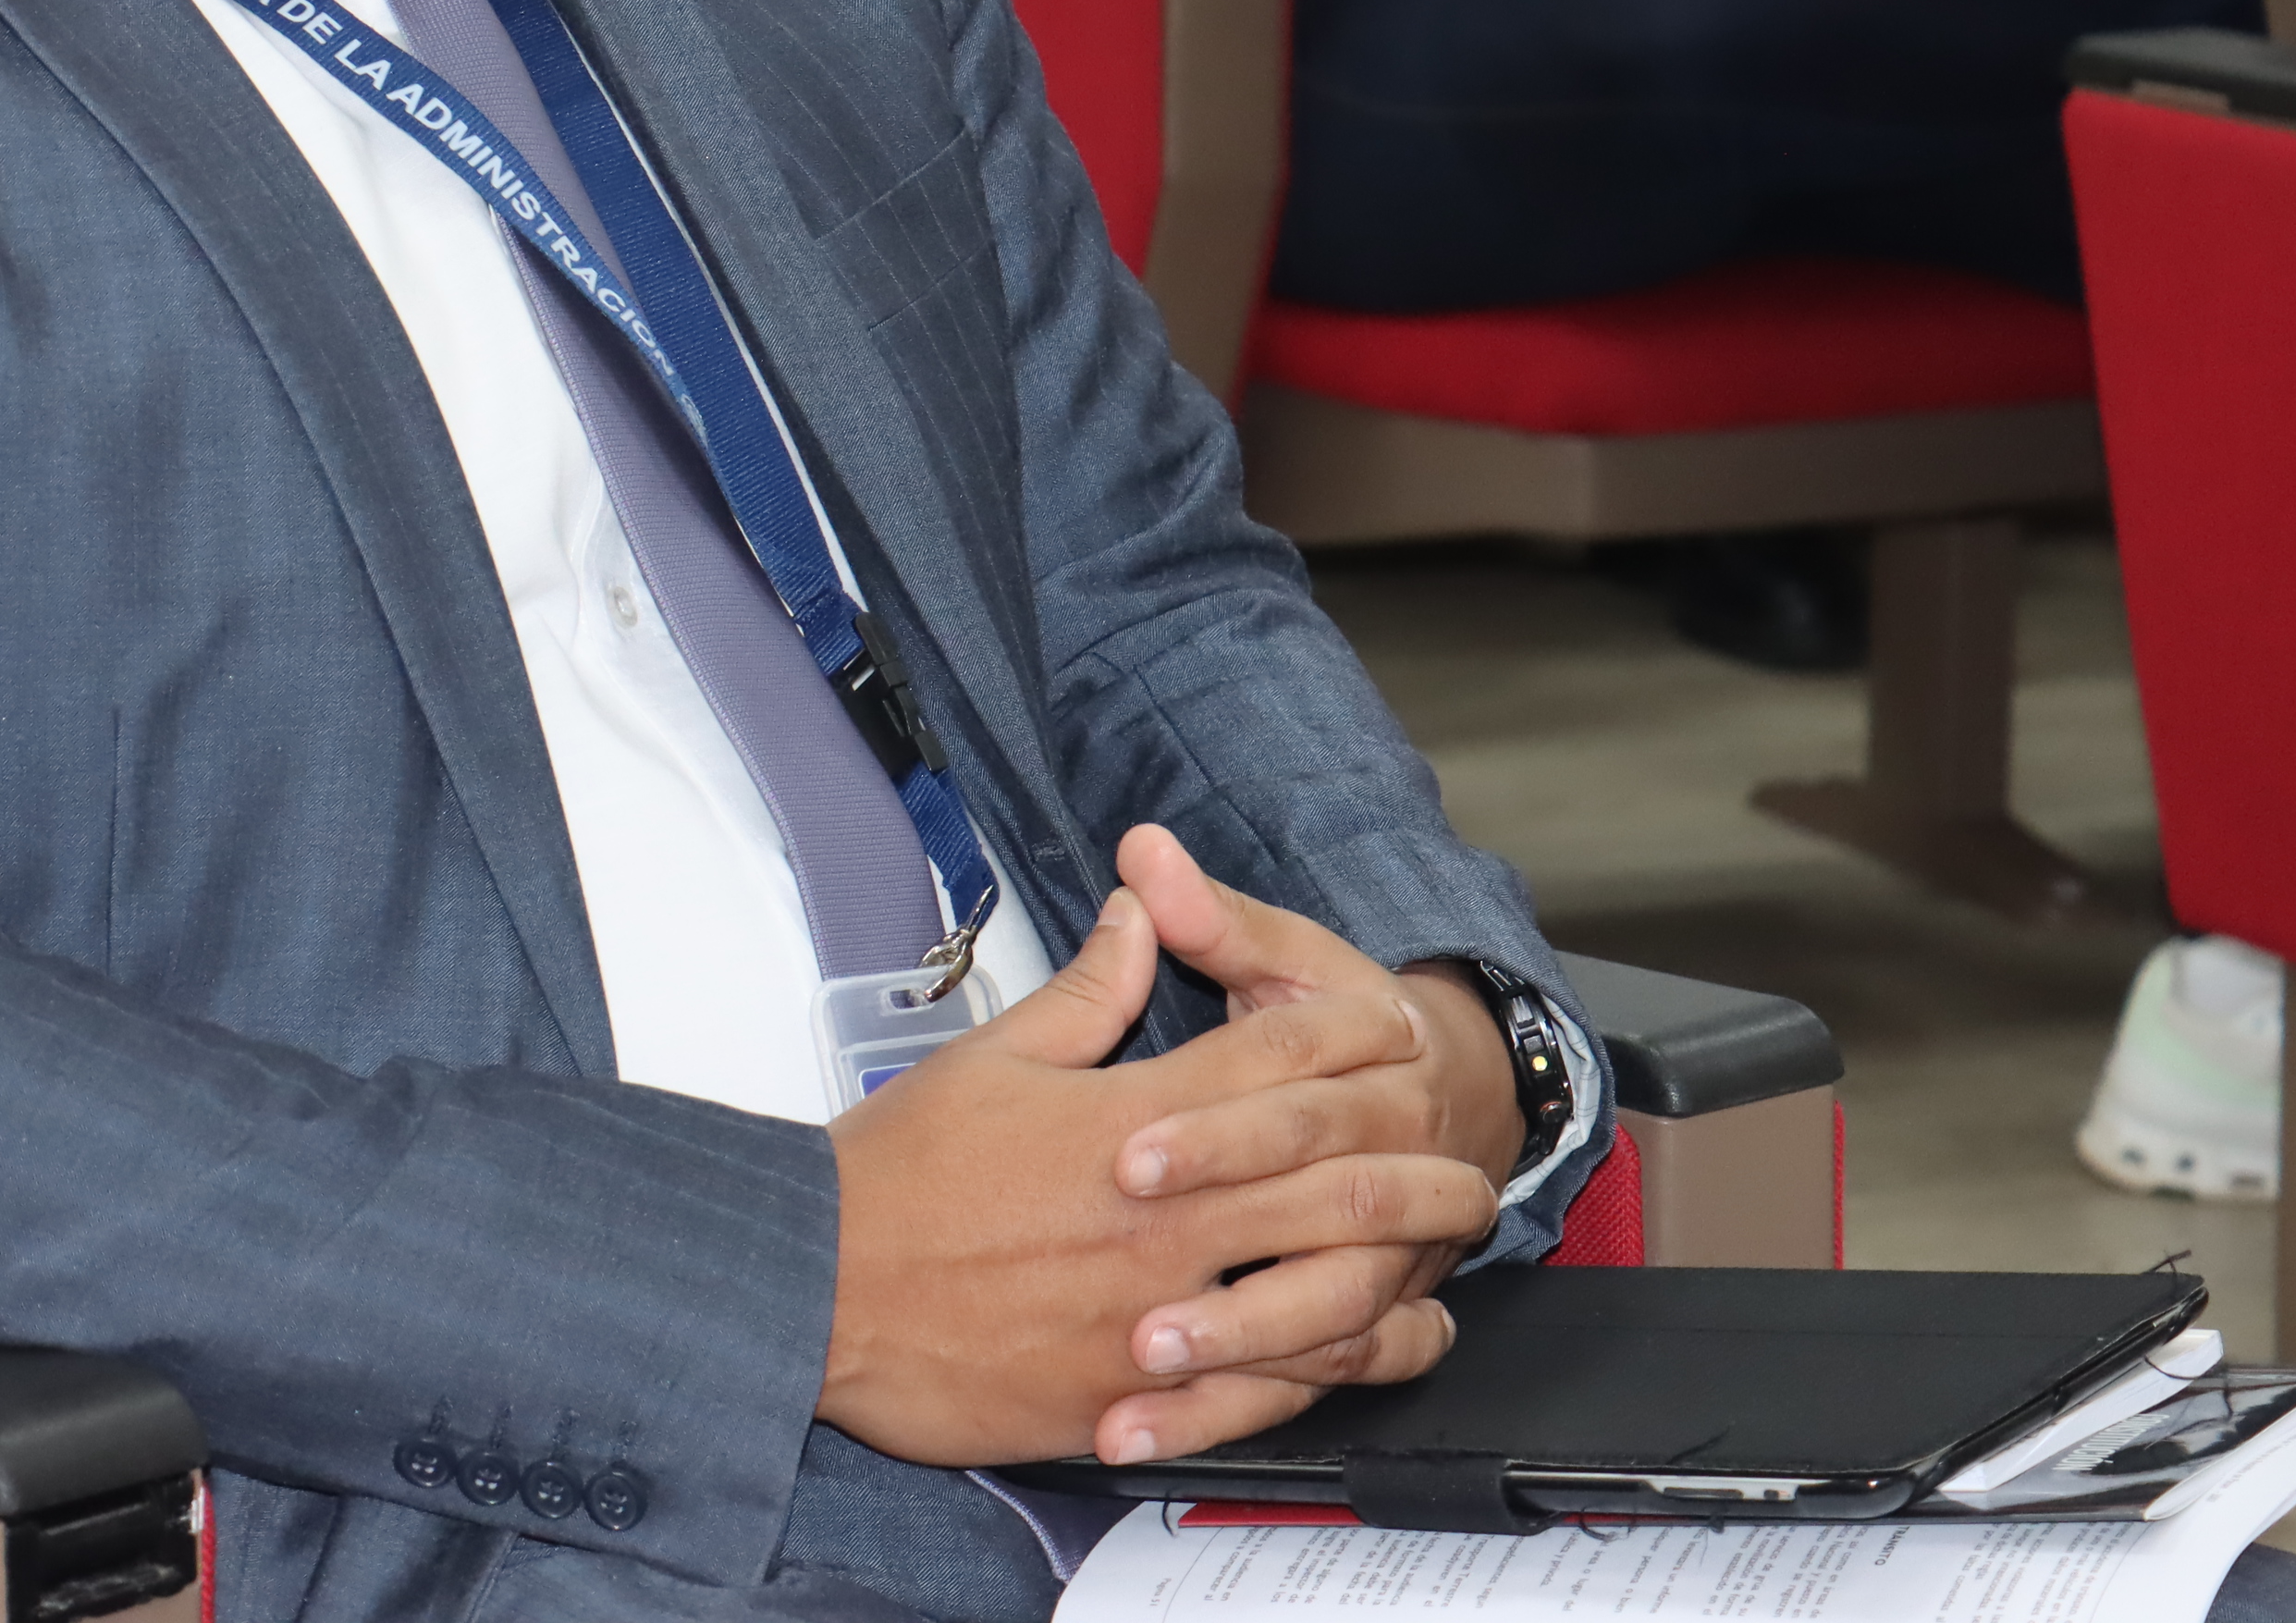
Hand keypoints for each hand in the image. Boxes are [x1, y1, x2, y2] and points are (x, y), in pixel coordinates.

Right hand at [819, 872, 1500, 1467]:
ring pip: (1322, 1282)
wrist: (824, 1289)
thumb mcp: (993, 1056)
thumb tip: (1143, 908)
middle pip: (1332, 1172)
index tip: (1398, 1023)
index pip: (1276, 1059)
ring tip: (1452, 1247)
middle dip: (1415, 1159)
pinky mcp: (1137, 1387)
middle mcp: (1162, 1210)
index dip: (1350, 1033)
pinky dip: (1345, 1363)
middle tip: (1471, 1154)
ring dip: (1404, 1260)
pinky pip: (1271, 1380)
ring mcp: (1158, 1305)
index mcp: (1132, 1115)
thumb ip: (1088, 990)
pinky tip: (1384, 1347)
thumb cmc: (899, 1173)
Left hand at [1087, 829, 1530, 1457]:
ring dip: (1242, 1343)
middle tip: (1129, 1287)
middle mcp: (1394, 1155)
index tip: (1125, 1155)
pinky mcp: (1371, 1312)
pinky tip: (1157, 1431)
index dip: (1214, 1126)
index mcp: (1369, 1058)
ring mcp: (1390, 1246)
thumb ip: (1215, 917)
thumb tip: (1145, 851)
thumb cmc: (1341, 1024)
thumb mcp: (1286, 959)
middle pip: (1322, 1207)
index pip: (1290, 1092)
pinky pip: (1324, 1373)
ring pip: (1334, 1306)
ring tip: (1142, 1364)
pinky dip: (1245, 1409)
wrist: (1458, 1092)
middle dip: (1227, 1244)